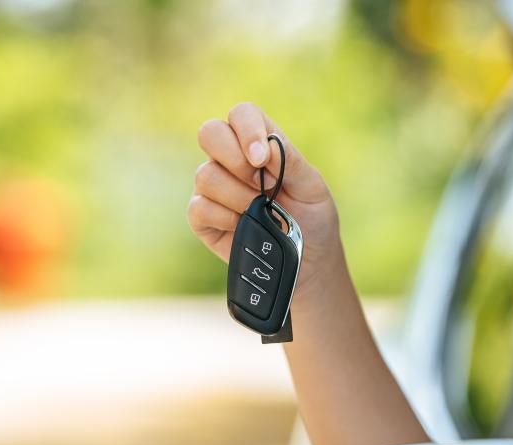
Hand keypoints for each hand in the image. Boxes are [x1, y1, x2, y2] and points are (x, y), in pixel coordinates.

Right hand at [188, 102, 342, 302]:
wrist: (307, 262)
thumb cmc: (312, 220)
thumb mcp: (313, 188)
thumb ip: (290, 163)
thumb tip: (264, 149)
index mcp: (258, 144)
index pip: (241, 114)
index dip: (247, 130)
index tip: (262, 160)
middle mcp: (230, 161)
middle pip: (209, 133)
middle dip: (234, 158)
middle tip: (259, 184)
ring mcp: (212, 189)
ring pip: (205, 175)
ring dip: (237, 196)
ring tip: (259, 213)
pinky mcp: (202, 218)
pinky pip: (199, 208)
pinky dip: (224, 218)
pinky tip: (242, 226)